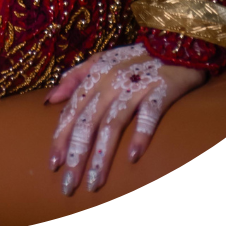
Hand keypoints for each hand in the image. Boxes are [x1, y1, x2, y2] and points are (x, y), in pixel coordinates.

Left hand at [46, 43, 205, 194]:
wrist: (176, 40)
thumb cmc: (135, 56)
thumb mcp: (102, 60)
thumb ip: (75, 77)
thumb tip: (49, 99)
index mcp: (96, 75)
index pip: (73, 110)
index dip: (61, 137)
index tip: (53, 165)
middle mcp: (112, 81)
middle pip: (89, 122)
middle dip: (77, 156)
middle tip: (69, 186)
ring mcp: (136, 85)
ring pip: (113, 123)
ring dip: (102, 155)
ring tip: (94, 183)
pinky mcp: (161, 89)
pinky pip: (149, 113)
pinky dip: (141, 133)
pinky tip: (133, 156)